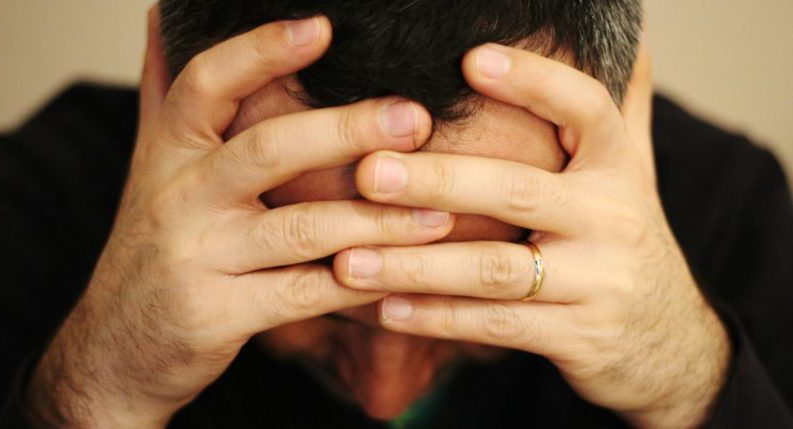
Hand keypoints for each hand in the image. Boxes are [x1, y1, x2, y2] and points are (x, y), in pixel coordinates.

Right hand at [25, 9, 447, 427]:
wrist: (113, 351)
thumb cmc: (151, 251)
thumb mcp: (149, 169)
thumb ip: (166, 96)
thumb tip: (163, 16)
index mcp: (168, 154)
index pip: (207, 84)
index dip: (260, 51)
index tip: (322, 27)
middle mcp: (178, 199)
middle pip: (267, 149)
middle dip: (346, 131)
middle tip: (415, 118)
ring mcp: (197, 259)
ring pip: (298, 229)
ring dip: (375, 221)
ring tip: (438, 212)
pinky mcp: (218, 317)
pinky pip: (303, 296)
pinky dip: (358, 286)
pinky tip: (404, 277)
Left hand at [334, 42, 730, 426]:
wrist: (671, 343)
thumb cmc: (625, 241)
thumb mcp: (636, 172)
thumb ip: (622, 109)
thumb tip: (629, 34)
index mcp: (619, 168)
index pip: (586, 110)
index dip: (532, 81)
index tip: (469, 60)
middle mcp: (612, 219)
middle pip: (517, 189)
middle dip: (437, 181)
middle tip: (368, 172)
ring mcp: (598, 282)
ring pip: (495, 269)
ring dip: (416, 265)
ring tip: (349, 261)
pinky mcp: (578, 337)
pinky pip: (496, 326)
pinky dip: (438, 318)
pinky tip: (386, 310)